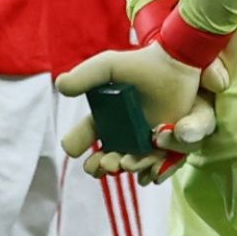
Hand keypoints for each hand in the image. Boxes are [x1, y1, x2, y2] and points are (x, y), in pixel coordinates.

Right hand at [58, 40, 232, 175]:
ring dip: (126, 168)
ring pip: (130, 165)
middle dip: (101, 166)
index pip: (82, 139)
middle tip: (105, 163)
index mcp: (102, 119)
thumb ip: (85, 75)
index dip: (76, 146)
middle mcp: (120, 134)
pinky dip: (152, 170)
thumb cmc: (141, 65)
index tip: (75, 149)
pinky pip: (156, 165)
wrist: (176, 65)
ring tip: (126, 163)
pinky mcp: (164, 145)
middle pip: (104, 160)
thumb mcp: (109, 66)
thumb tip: (60, 85)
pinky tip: (149, 170)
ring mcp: (142, 141)